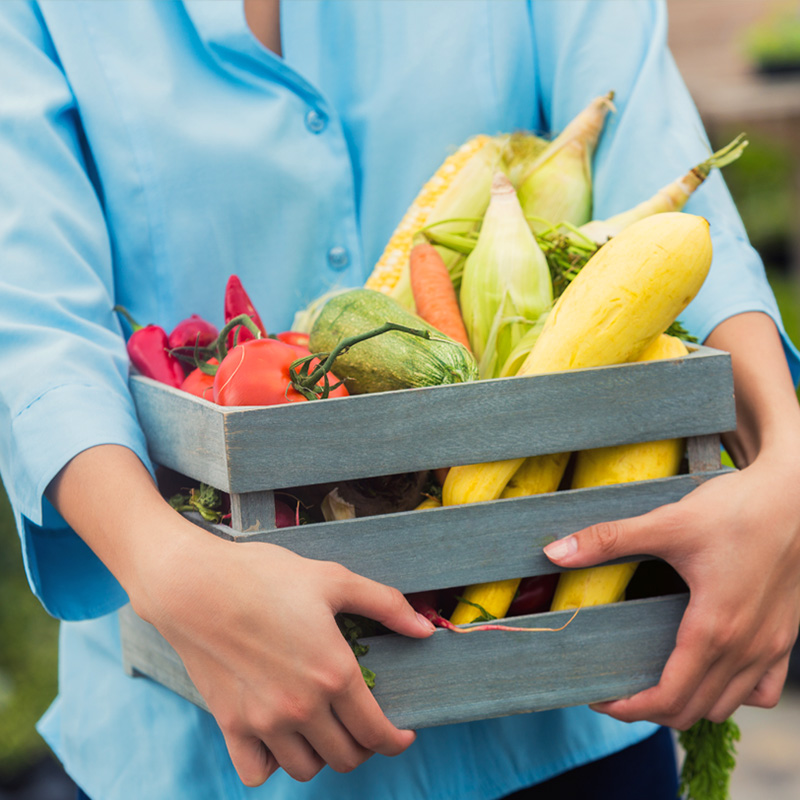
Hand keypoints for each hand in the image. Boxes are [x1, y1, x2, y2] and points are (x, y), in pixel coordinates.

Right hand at [133, 523, 435, 784]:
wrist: (195, 585)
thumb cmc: (265, 576)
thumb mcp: (333, 579)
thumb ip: (385, 604)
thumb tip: (425, 629)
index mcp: (334, 673)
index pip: (377, 732)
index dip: (396, 740)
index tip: (402, 735)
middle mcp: (302, 707)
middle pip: (346, 756)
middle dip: (365, 746)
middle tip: (363, 724)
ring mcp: (264, 721)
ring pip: (307, 768)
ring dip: (324, 755)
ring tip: (325, 728)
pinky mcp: (230, 724)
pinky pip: (257, 772)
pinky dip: (273, 764)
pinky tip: (280, 738)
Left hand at [543, 449, 799, 728]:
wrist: (796, 495)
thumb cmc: (736, 508)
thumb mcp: (666, 522)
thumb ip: (608, 539)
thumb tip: (553, 552)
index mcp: (714, 629)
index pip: (668, 698)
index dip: (628, 708)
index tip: (598, 698)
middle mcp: (747, 648)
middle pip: (693, 710)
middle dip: (650, 709)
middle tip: (617, 688)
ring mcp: (772, 646)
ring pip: (726, 705)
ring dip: (688, 703)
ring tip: (654, 681)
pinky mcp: (785, 635)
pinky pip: (762, 689)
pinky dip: (732, 693)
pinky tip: (710, 670)